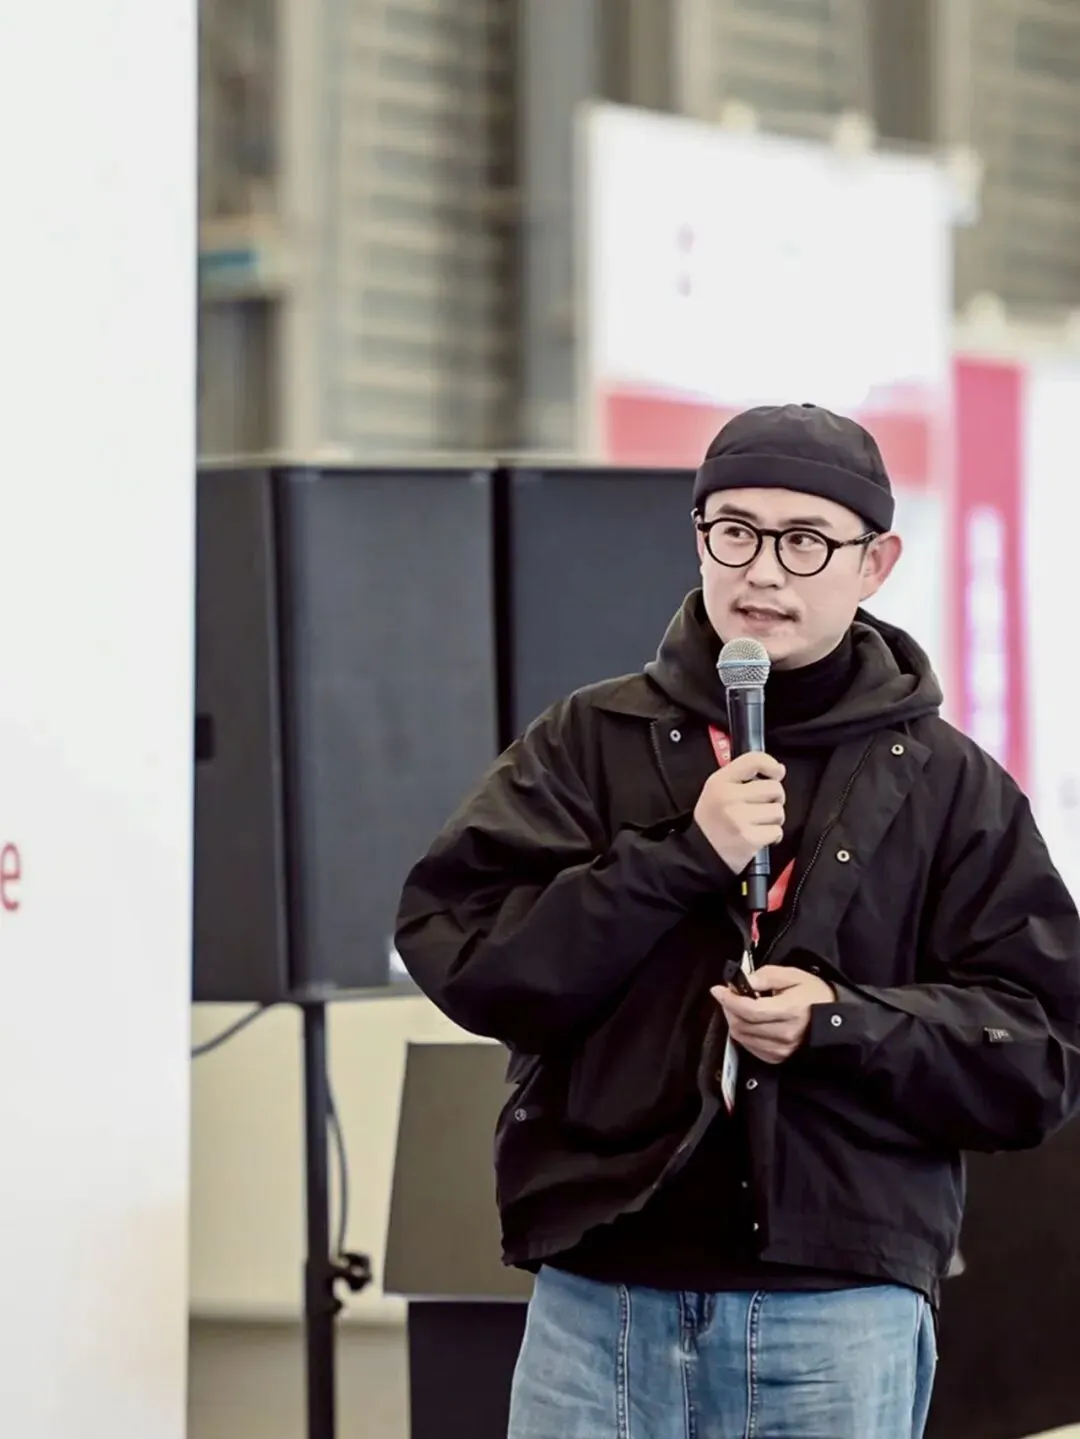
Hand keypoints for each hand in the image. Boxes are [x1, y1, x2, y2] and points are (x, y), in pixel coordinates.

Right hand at [693, 751, 785, 873]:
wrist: (701, 855)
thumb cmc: (713, 821)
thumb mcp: (716, 791)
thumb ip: (741, 776)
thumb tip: (778, 769)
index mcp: (720, 782)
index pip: (754, 760)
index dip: (771, 765)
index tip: (776, 773)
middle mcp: (728, 797)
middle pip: (774, 788)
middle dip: (774, 799)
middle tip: (762, 807)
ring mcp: (739, 818)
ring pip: (778, 811)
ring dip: (773, 820)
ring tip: (757, 824)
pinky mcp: (749, 838)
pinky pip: (776, 831)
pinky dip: (772, 836)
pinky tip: (758, 837)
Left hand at [711, 965, 835, 1064]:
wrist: (833, 1017)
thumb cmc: (813, 993)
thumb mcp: (792, 975)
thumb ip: (766, 976)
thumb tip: (745, 980)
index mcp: (789, 1011)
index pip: (749, 1010)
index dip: (729, 1000)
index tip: (718, 989)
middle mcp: (784, 1034)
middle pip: (741, 1025)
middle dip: (729, 1008)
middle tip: (729, 995)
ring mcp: (781, 1049)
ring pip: (742, 1037)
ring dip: (734, 1020)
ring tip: (739, 1007)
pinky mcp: (778, 1058)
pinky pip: (750, 1047)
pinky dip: (743, 1033)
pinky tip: (749, 1022)